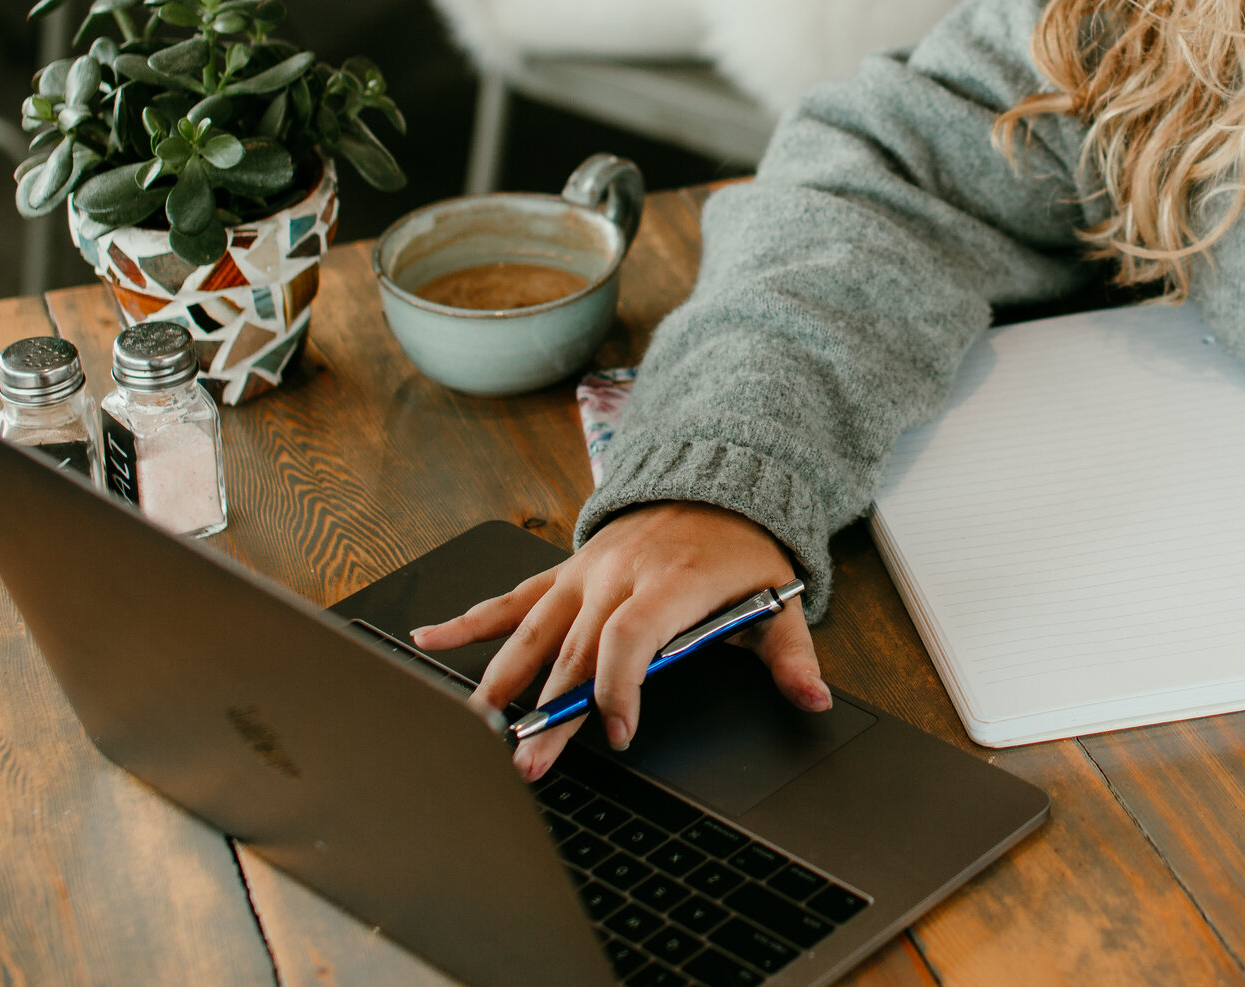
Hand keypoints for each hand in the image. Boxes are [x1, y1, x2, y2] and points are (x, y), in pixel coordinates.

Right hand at [410, 500, 829, 781]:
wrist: (718, 483)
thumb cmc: (744, 552)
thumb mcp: (779, 600)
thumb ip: (791, 654)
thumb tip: (814, 698)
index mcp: (671, 582)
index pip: (631, 639)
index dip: (618, 688)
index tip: (617, 733)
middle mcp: (620, 575)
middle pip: (576, 650)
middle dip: (551, 711)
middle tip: (527, 761)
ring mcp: (586, 572)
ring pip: (536, 630)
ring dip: (504, 679)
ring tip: (479, 724)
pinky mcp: (566, 571)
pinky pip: (514, 596)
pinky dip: (469, 619)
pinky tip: (429, 638)